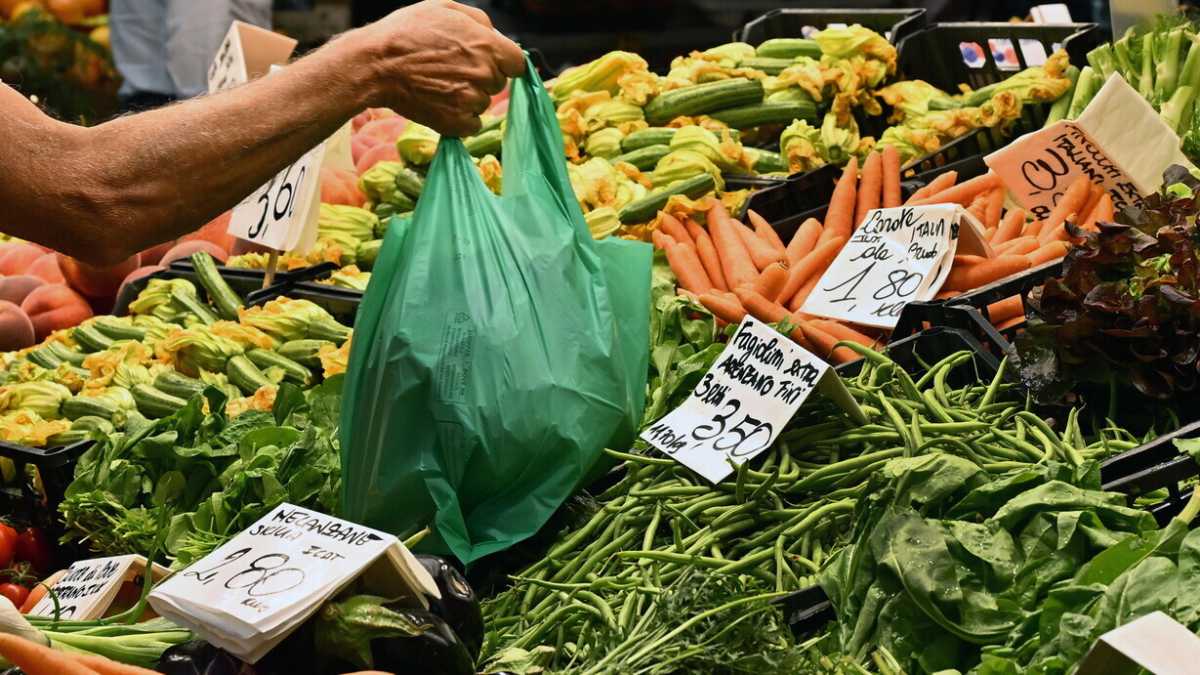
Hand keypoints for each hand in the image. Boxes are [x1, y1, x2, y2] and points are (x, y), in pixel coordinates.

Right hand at [355, 0, 524, 136]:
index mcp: (488, 46)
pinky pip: (472, 124)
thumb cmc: (407, 32)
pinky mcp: (457, 123)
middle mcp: (484, 75)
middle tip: (452, 69)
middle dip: (482, 77)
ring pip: (483, 103)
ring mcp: (471, 101)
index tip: (491, 62)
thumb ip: (479, 21)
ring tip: (440, 84)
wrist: (376, 65)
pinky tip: (441, 103)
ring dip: (469, 97)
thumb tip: (496, 35)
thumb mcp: (444, 8)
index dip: (504, 62)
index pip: (518, 63)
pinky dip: (460, 118)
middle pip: (498, 83)